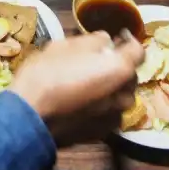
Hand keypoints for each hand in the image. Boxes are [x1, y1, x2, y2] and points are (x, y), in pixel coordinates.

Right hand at [9, 30, 144, 146]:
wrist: (30, 117)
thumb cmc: (46, 75)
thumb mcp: (65, 45)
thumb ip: (93, 41)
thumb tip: (106, 41)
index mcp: (119, 68)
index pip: (138, 50)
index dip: (128, 41)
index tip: (119, 36)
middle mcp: (124, 94)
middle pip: (129, 75)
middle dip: (118, 65)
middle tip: (99, 60)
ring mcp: (114, 116)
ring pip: (120, 96)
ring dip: (111, 87)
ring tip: (91, 83)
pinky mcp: (103, 132)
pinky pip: (109, 113)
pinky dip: (102, 105)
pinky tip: (84, 102)